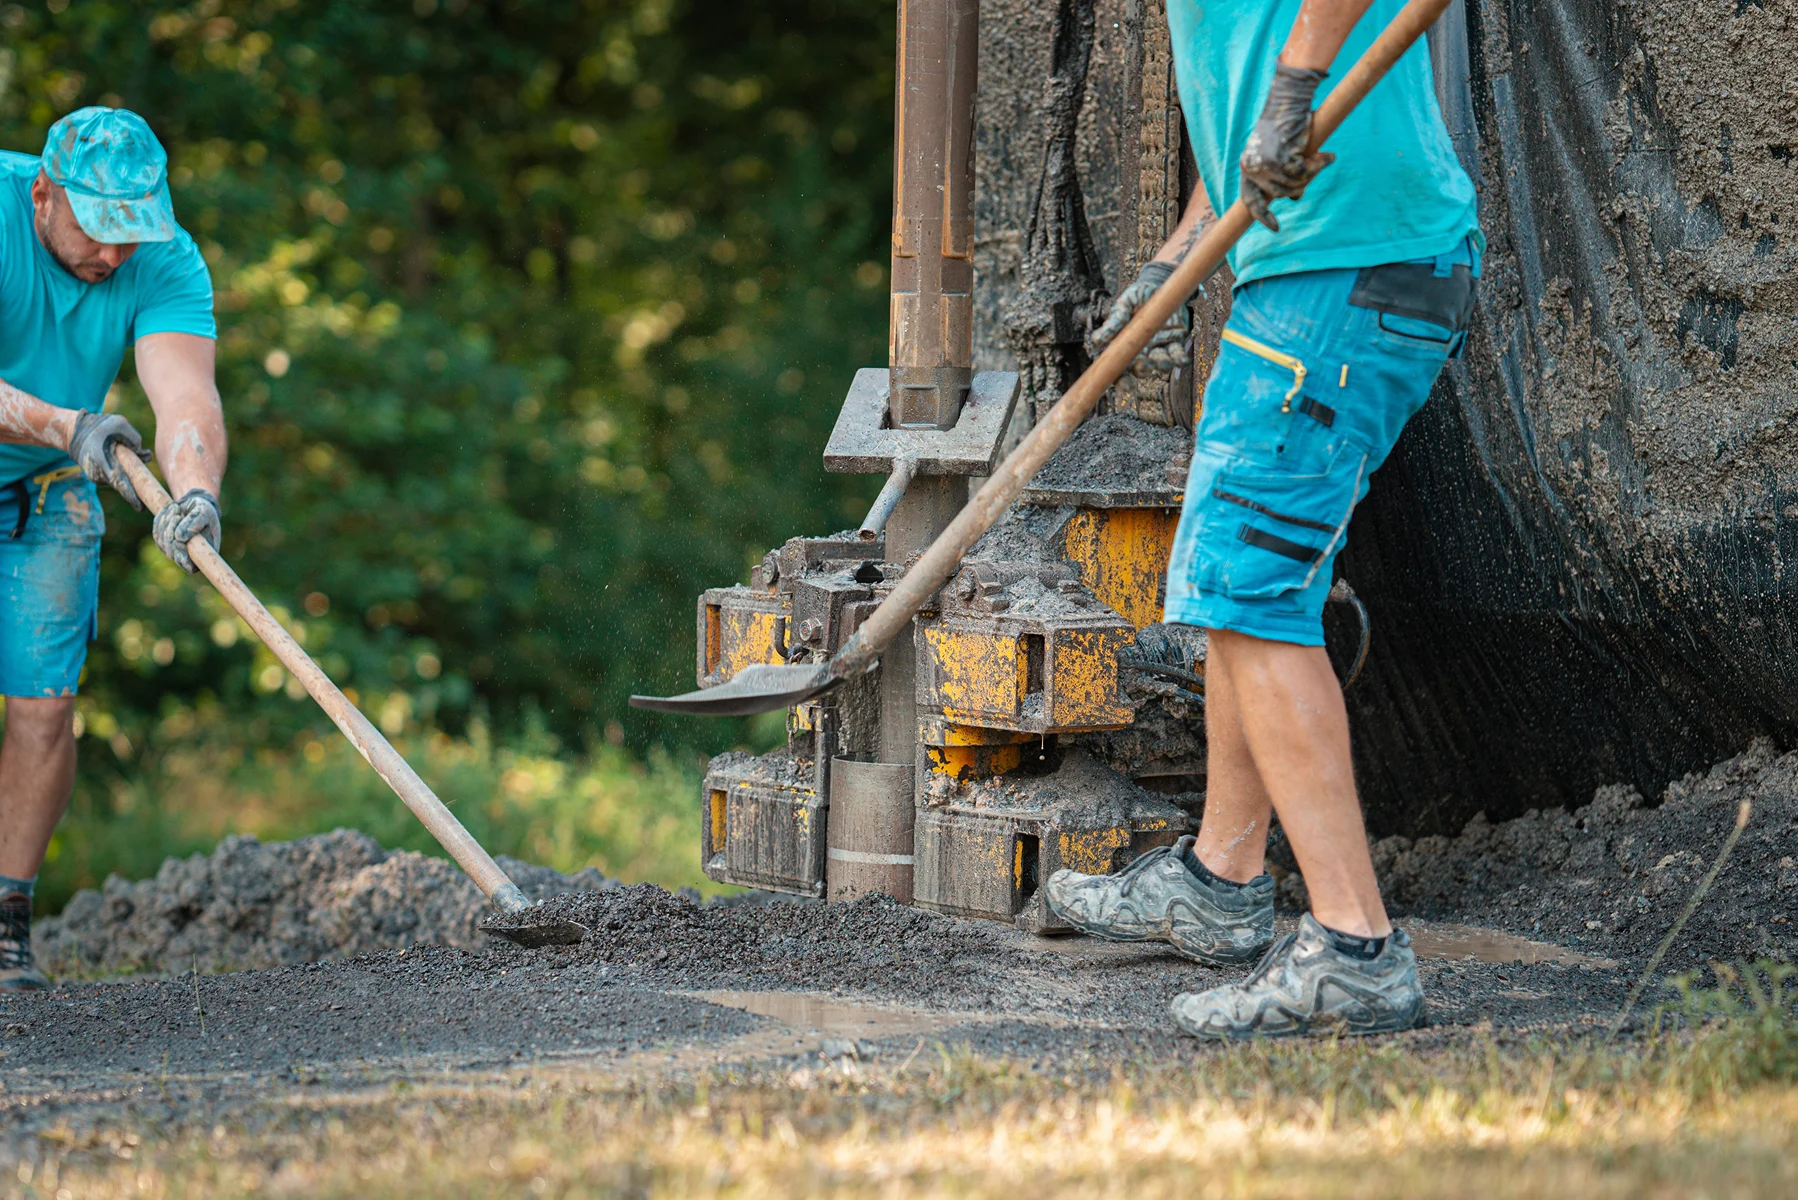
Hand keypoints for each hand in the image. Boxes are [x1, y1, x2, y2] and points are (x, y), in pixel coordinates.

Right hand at [66, 411, 150, 510]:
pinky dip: (120, 473)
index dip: (130, 495)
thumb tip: (145, 456)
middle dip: (134, 492)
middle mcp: (98, 471)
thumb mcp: (119, 424)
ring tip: (124, 458)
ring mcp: (96, 476)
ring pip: (119, 481)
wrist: (75, 431)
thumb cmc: (100, 426)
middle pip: (121, 485)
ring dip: (128, 475)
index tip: (141, 507)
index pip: (119, 481)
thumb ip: (134, 439)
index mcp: (102, 459)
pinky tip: (118, 461)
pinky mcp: (96, 476)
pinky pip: (113, 477)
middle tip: (144, 503)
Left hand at [152, 488, 220, 573]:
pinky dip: (161, 520)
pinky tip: (169, 510)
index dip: (182, 557)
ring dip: (166, 523)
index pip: (190, 567)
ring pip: (162, 543)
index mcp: (203, 552)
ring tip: (176, 508)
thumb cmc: (204, 510)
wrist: (194, 504)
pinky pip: (156, 533)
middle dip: (171, 533)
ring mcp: (174, 549)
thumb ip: (195, 523)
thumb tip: (179, 537)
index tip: (179, 541)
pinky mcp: (163, 540)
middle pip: (172, 554)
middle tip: (178, 516)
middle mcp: (188, 554)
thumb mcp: (204, 512)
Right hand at [1090, 261, 1192, 377]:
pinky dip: (1180, 359)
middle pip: (1139, 370)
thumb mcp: (1123, 304)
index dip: (1122, 380)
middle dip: (1142, 371)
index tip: (1126, 385)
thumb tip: (1097, 342)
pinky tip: (1181, 360)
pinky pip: (1177, 354)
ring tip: (1162, 360)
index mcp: (1124, 345)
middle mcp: (1141, 350)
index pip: (1120, 368)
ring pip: (1159, 364)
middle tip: (1145, 364)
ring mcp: (1158, 346)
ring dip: (1161, 366)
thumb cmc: (1137, 295)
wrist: (1160, 283)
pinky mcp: (1175, 340)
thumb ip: (1114, 322)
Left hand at [1239, 64, 1334, 231]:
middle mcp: (1251, 167)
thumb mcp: (1277, 153)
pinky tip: (1327, 157)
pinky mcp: (1281, 156)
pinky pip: (1304, 172)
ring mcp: (1265, 163)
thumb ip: (1280, 175)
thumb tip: (1294, 198)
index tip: (1276, 228)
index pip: (1250, 200)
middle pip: (1279, 194)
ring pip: (1293, 185)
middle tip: (1310, 176)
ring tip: (1320, 161)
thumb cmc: (1285, 126)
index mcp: (1246, 167)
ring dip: (1310, 175)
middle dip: (1298, 187)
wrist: (1289, 101)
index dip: (1262, 216)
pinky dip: (1318, 165)